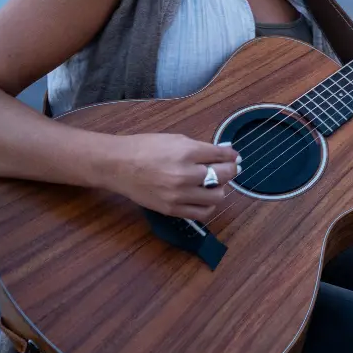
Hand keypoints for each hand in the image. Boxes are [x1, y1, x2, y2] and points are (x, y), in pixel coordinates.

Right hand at [106, 133, 240, 220]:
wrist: (118, 166)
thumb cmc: (145, 148)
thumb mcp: (175, 139)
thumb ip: (199, 148)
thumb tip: (222, 153)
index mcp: (186, 152)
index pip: (221, 155)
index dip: (231, 155)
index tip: (234, 156)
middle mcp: (185, 174)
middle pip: (224, 176)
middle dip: (230, 170)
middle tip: (229, 168)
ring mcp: (179, 195)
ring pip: (217, 196)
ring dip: (220, 188)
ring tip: (214, 183)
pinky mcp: (172, 209)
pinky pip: (202, 213)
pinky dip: (208, 205)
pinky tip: (205, 197)